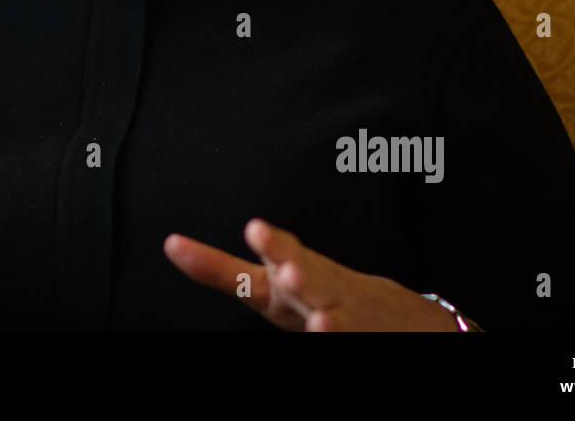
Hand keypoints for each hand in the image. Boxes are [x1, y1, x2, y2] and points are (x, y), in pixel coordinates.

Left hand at [163, 218, 456, 330]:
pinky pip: (348, 336)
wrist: (403, 318)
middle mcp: (313, 287)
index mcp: (288, 272)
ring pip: (330, 309)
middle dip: (292, 266)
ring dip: (322, 311)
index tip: (209, 238)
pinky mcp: (361, 333)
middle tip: (285, 267)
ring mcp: (341, 311)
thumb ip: (224, 270)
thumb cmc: (322, 292)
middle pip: (304, 274)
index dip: (233, 253)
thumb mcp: (271, 280)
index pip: (259, 258)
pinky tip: (328, 331)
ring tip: (318, 317)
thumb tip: (171, 247)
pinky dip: (338, 336)